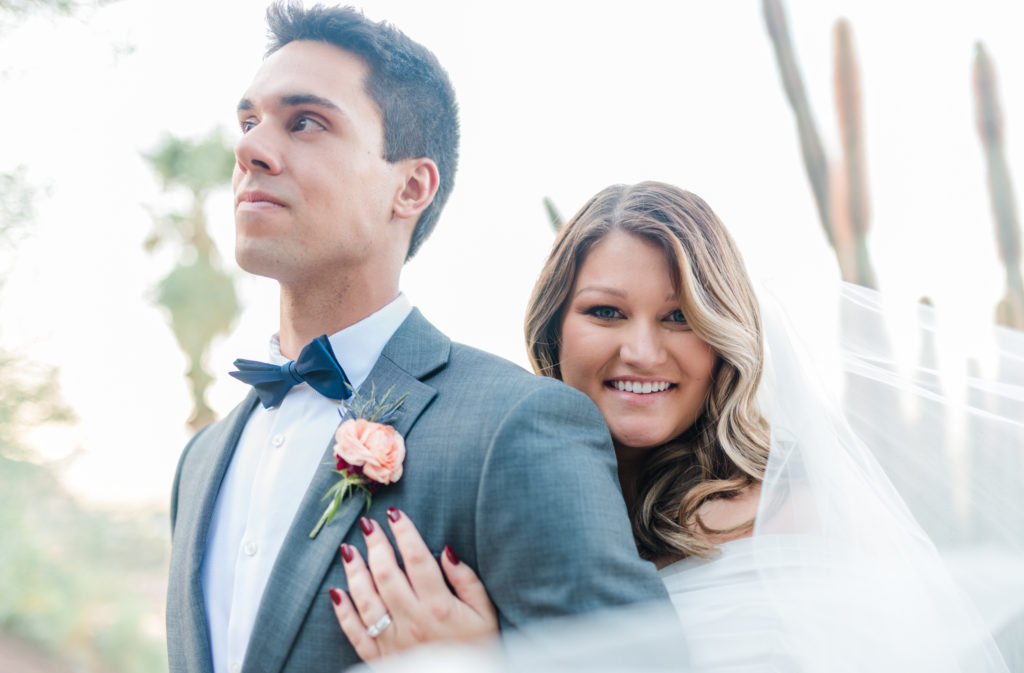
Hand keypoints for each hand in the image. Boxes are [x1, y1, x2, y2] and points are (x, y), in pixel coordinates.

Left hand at [329, 507, 497, 660]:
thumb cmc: (477, 648)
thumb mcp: (485, 613)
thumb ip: (467, 581)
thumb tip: (447, 551)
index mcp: (439, 606)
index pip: (417, 559)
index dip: (404, 533)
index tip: (395, 514)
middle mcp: (413, 621)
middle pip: (387, 574)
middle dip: (376, 545)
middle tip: (368, 524)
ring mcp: (394, 640)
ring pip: (367, 599)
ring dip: (355, 572)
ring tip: (348, 550)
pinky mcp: (381, 658)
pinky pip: (356, 633)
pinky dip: (344, 613)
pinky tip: (337, 592)